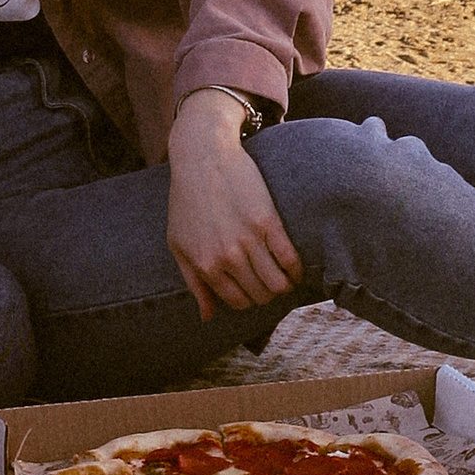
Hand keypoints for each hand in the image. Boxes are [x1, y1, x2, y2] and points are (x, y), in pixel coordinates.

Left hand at [165, 87, 302, 320]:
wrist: (203, 157)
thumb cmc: (187, 200)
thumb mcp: (179, 244)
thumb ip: (193, 283)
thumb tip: (208, 317)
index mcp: (206, 266)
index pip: (238, 302)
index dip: (248, 300)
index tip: (253, 290)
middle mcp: (228, 258)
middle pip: (260, 295)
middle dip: (267, 294)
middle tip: (269, 282)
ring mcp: (249, 240)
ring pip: (278, 284)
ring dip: (284, 286)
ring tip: (284, 277)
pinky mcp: (268, 222)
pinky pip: (290, 259)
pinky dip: (296, 270)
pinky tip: (295, 267)